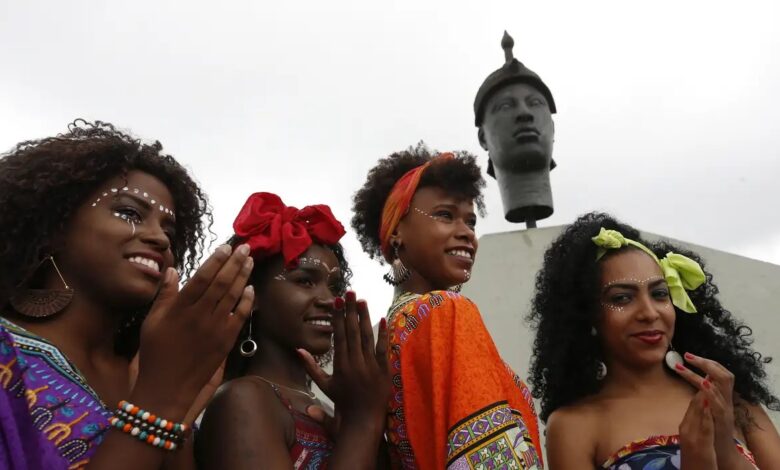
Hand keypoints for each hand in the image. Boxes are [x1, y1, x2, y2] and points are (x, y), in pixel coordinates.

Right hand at [132, 244, 254, 419]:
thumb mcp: (152, 321)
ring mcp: (215, 329)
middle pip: (221, 283)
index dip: (215, 260)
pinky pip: (239, 317)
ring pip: (233, 296)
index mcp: (180, 309)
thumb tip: (172, 269)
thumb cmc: (156, 352)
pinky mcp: (225, 342)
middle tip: (245, 247)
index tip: (226, 247)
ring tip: (250, 261)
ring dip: (243, 276)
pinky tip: (251, 288)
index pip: (202, 278)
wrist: (168, 387)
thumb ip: (165, 295)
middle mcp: (199, 316)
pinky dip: (247, 301)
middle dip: (235, 262)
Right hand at [299, 290, 390, 432]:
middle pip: (353, 332)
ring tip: (362, 300)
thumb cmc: (343, 402)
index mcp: (341, 365)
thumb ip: (311, 367)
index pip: (340, 336)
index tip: (337, 301)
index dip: (338, 317)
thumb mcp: (324, 385)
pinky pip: (384, 349)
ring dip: (364, 317)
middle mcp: (355, 363)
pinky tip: (381, 319)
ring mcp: (371, 366)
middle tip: (350, 292)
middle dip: (351, 310)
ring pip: (368, 337)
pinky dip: (383, 334)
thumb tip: (298, 349)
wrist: (363, 420)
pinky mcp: (384, 370)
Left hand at [674, 352, 743, 467]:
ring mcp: (726, 409)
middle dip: (706, 363)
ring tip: (690, 364)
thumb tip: (697, 378)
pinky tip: (702, 384)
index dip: (707, 362)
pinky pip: (719, 403)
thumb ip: (703, 395)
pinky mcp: (723, 420)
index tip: (689, 355)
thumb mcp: (707, 408)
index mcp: (722, 396)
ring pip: (722, 386)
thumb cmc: (712, 429)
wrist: (720, 452)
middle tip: (687, 356)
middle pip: (724, 375)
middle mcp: (727, 400)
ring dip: (705, 374)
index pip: (720, 373)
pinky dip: (711, 392)